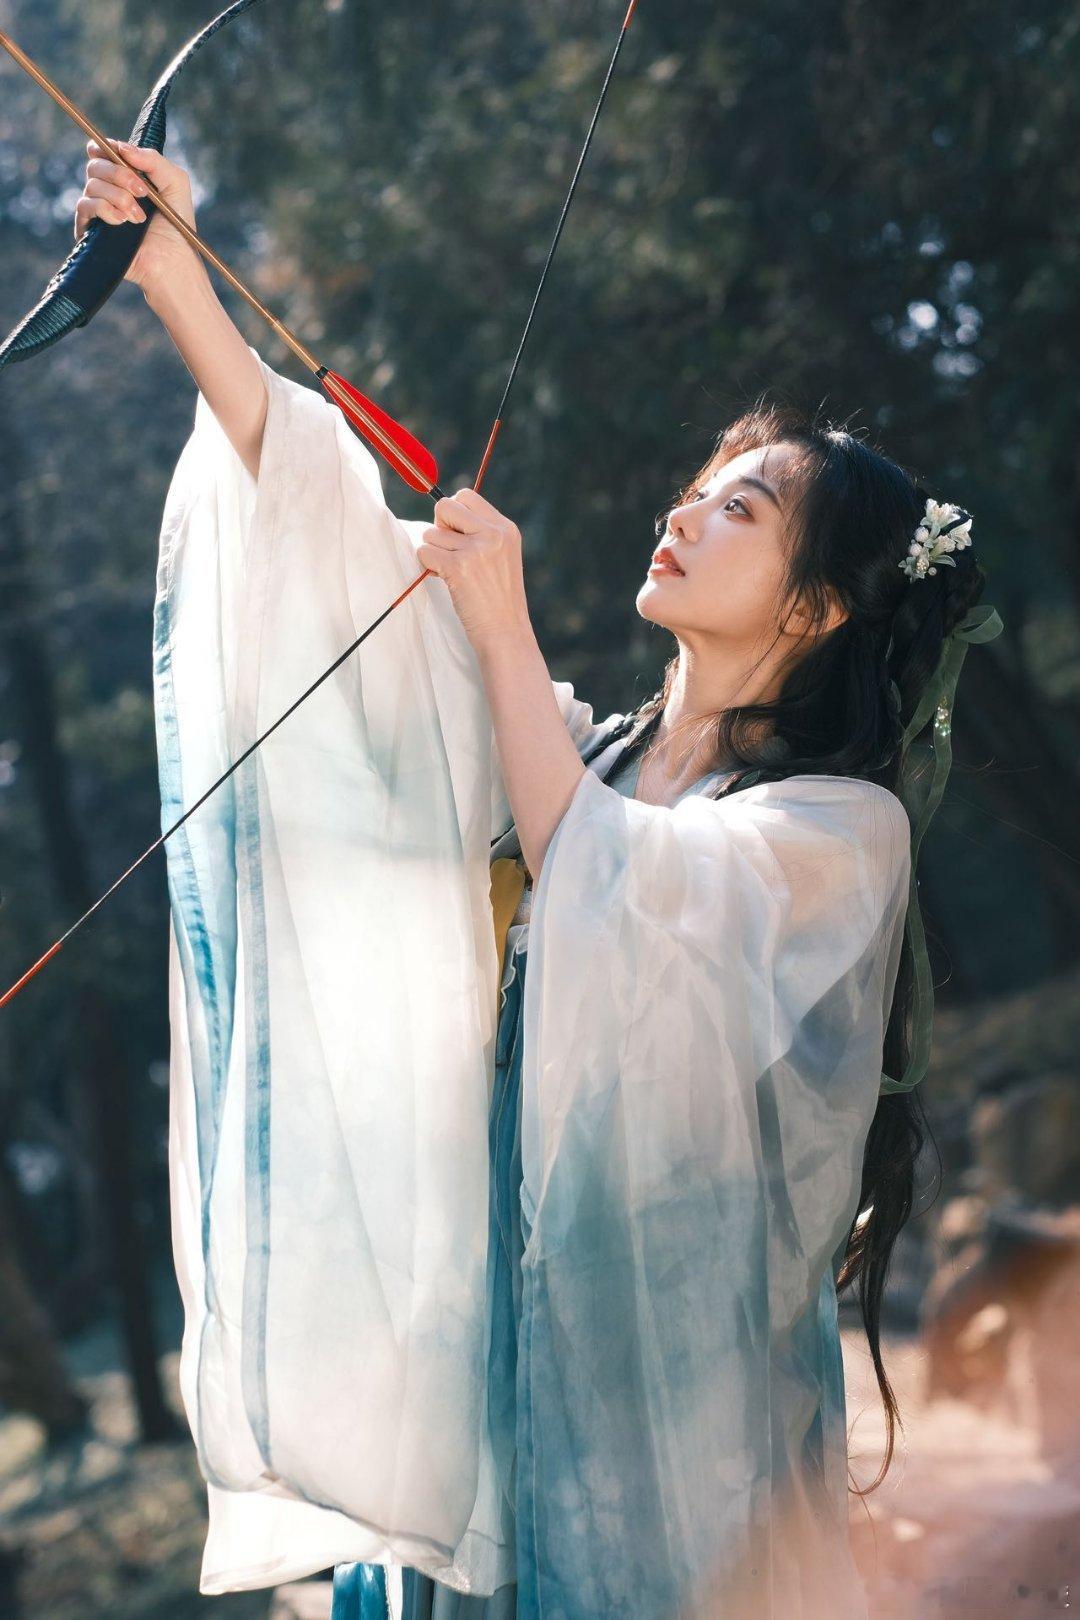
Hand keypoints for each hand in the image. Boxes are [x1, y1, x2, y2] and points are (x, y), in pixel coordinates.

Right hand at [75, 138, 200, 294]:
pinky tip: (123, 222)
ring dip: (119, 197)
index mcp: (124, 177)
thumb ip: (153, 159)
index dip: (104, 147)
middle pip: (95, 165)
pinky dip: (105, 209)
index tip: (118, 151)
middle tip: (142, 192)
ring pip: (92, 185)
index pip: (101, 152)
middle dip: (120, 174)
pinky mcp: (90, 230)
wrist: (173, 261)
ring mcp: (97, 210)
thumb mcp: (175, 183)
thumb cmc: (177, 225)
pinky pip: (85, 206)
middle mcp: (107, 191)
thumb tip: (122, 147)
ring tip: (139, 217)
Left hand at [416, 489, 531, 651]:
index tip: (457, 536)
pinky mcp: (458, 567)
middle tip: (449, 551)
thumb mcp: (502, 556)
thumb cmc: (499, 599)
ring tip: (452, 572)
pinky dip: (428, 566)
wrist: (506, 632)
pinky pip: (425, 552)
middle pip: (445, 506)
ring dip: (434, 552)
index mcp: (505, 528)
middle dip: (439, 527)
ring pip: (431, 532)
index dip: (453, 514)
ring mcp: (476, 550)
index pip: (466, 495)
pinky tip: (444, 579)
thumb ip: (480, 533)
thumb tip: (441, 514)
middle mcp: (493, 534)